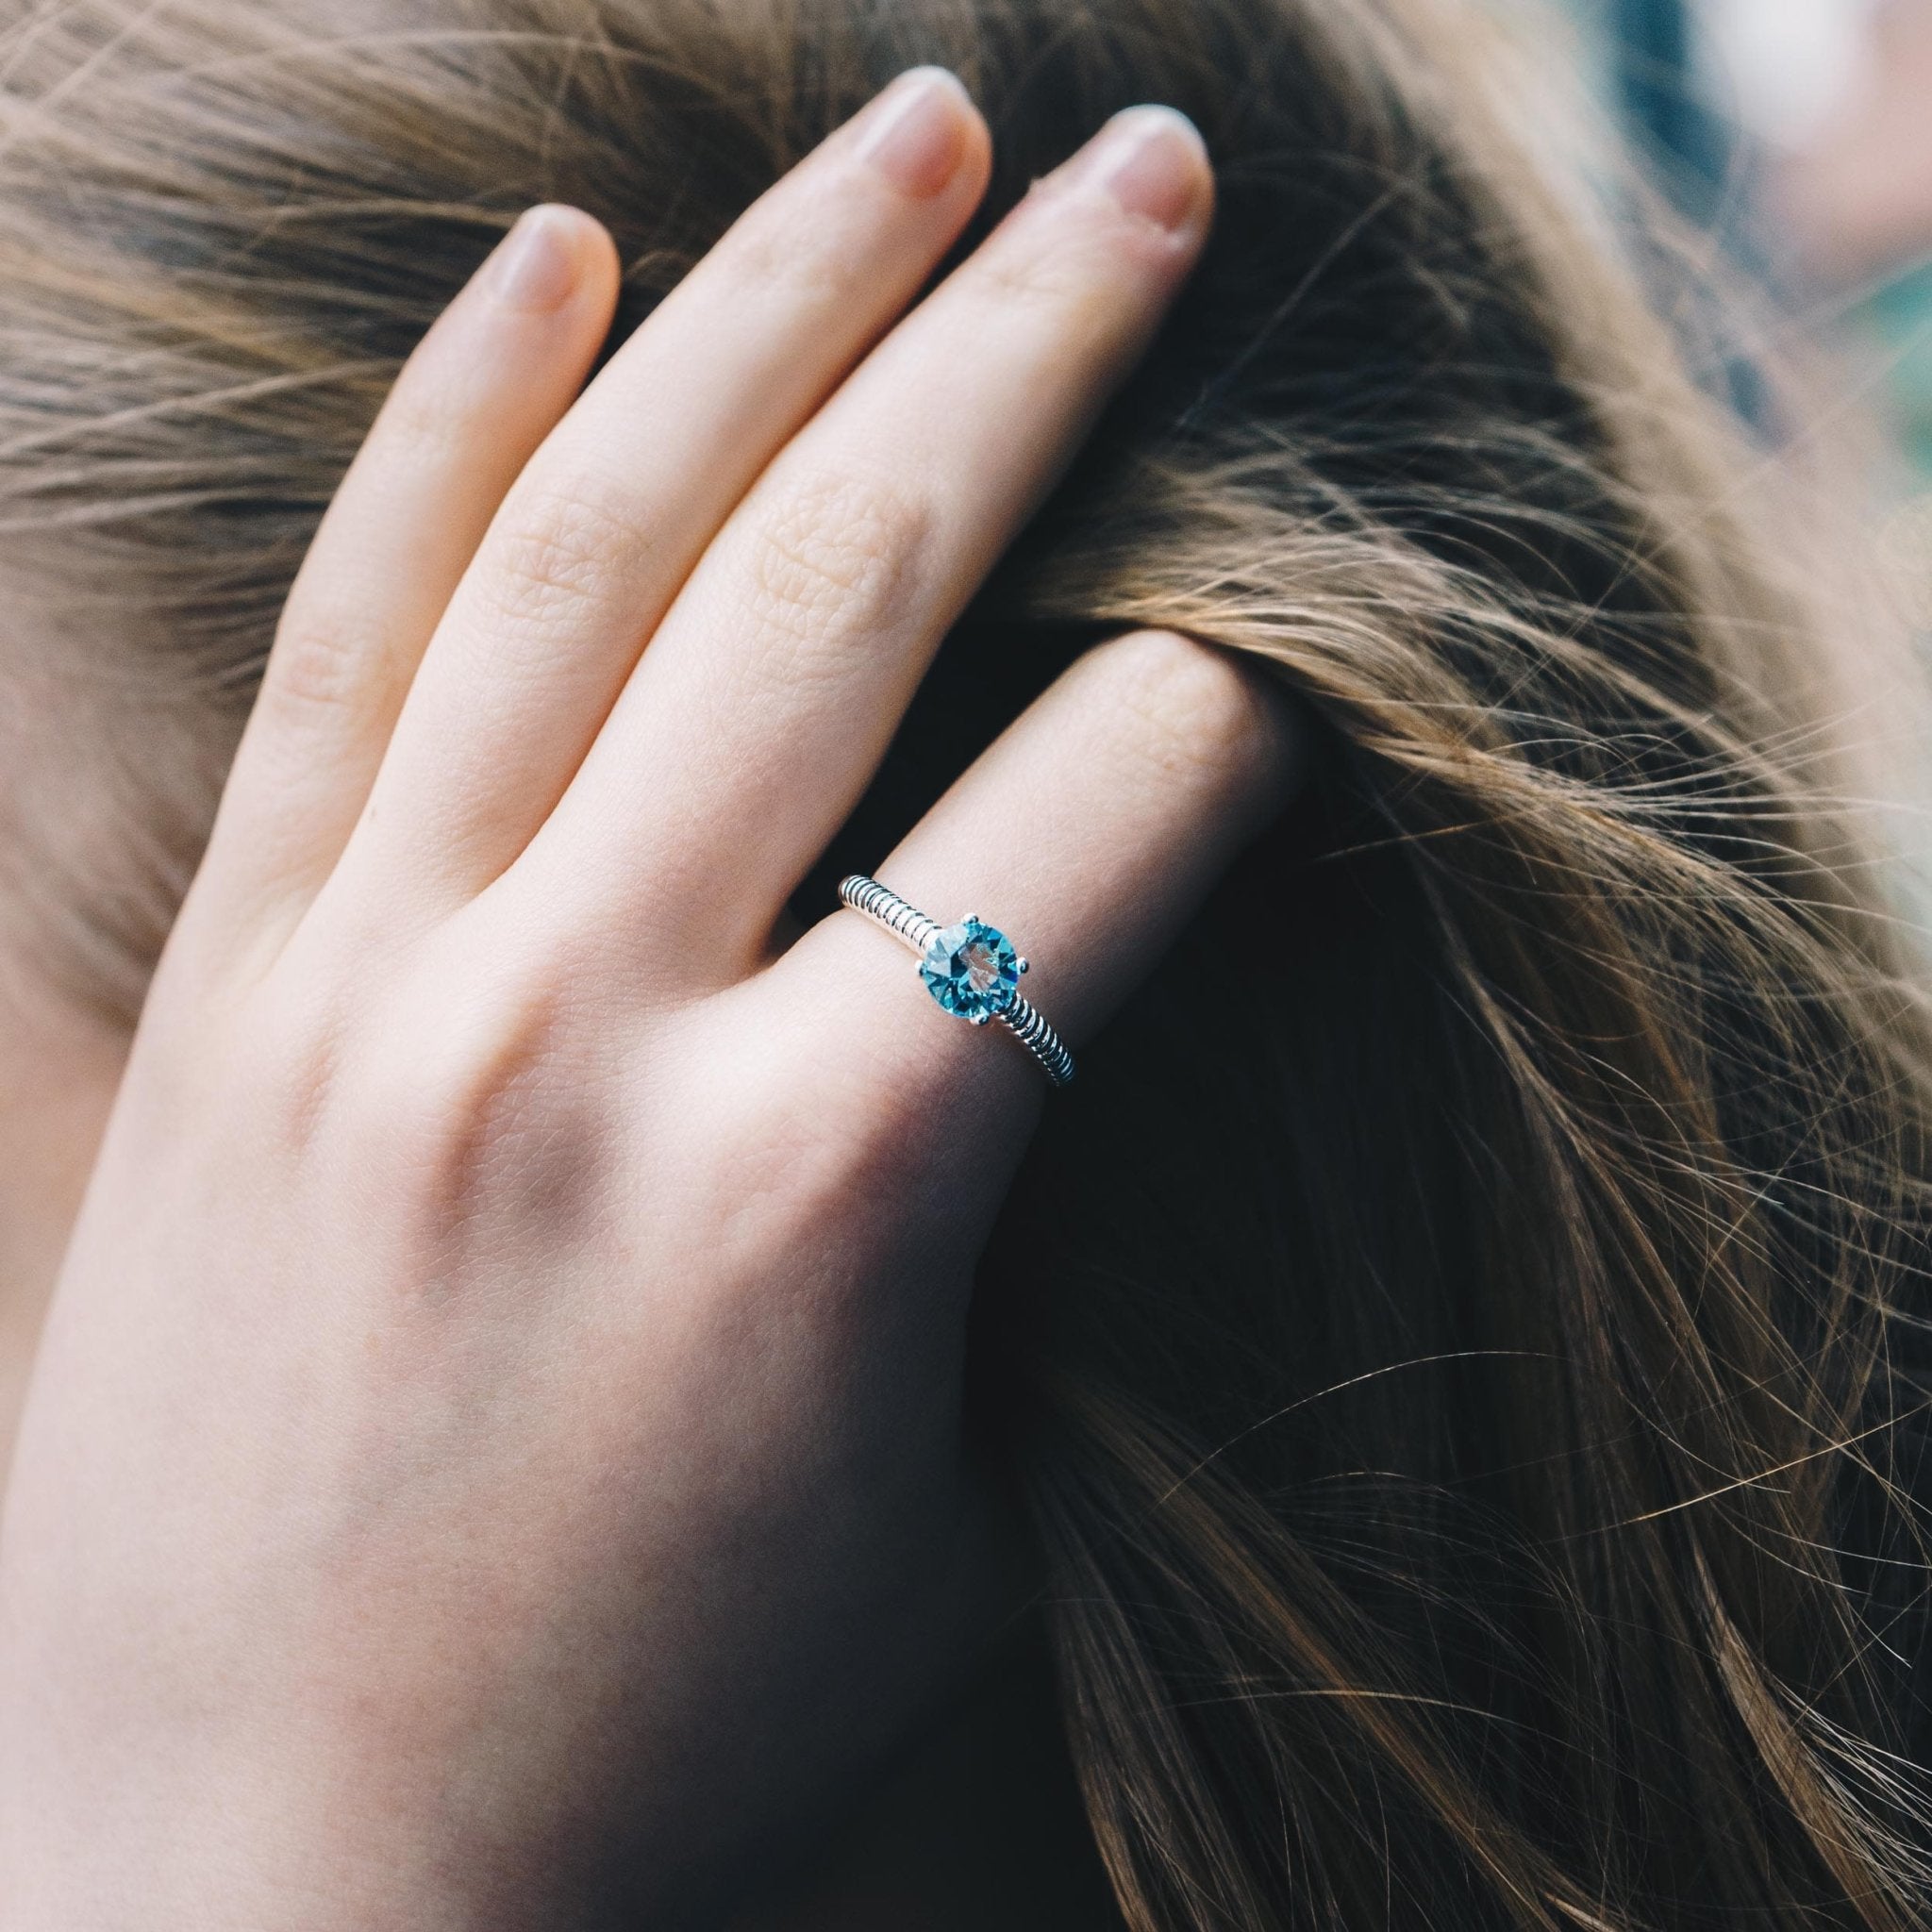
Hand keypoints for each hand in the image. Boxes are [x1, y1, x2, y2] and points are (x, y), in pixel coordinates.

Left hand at [0, 69, 1292, 1927]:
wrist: (257, 1872)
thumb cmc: (649, 1729)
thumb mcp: (952, 1501)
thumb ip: (1039, 1224)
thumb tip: (1115, 964)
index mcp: (826, 1194)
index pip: (1124, 797)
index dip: (1253, 695)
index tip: (1286, 652)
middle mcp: (593, 1033)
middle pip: (863, 576)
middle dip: (1044, 344)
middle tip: (1155, 174)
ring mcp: (380, 984)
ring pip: (603, 538)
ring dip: (784, 300)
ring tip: (915, 129)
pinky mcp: (232, 986)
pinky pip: (355, 633)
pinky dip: (462, 416)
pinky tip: (570, 253)